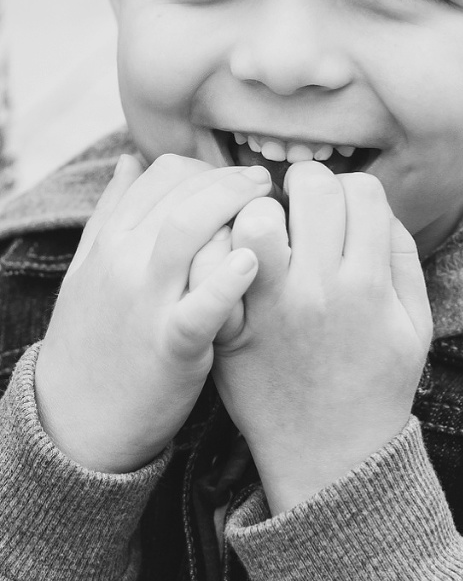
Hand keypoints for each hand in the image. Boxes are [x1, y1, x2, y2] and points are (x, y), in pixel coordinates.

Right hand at [34, 153, 271, 472]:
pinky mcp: (172, 346)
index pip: (162, 175)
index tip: (235, 179)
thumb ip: (113, 212)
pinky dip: (226, 280)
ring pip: (187, 231)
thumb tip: (130, 160)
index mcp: (111, 242)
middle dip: (231, 180)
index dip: (207, 169)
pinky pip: (200, 305)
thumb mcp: (91, 270)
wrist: (75, 420)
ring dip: (234, 207)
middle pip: (182, 194)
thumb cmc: (96, 339)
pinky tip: (253, 261)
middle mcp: (125, 263)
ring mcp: (147, 303)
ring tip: (269, 206)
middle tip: (264, 182)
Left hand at [206, 161, 432, 512]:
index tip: (338, 207)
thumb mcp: (416, 325)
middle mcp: (322, 289)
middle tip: (297, 204)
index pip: (361, 191)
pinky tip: (234, 257)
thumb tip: (375, 209)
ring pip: (259, 218)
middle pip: (312, 189)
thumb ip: (402, 260)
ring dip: (260, 211)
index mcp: (370, 284)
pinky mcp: (233, 330)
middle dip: (305, 185)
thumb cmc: (377, 386)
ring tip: (263, 229)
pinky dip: (223, 250)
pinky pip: (218, 266)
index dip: (350, 190)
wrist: (332, 460)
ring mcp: (272, 309)